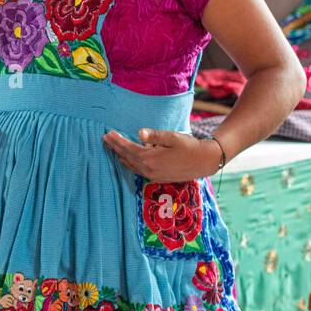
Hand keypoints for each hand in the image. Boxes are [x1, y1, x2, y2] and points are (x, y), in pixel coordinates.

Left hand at [102, 128, 222, 180]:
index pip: (128, 148)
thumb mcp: (172, 137)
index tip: (107, 134)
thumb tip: (139, 133)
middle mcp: (149, 169)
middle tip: (105, 139)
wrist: (205, 161)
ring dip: (121, 156)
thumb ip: (154, 135)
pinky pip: (138, 171)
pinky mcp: (158, 178)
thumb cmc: (190, 146)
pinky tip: (127, 159)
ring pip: (131, 165)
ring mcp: (153, 175)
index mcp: (150, 158)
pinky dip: (130, 164)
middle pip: (127, 157)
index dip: (117, 141)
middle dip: (115, 147)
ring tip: (113, 148)